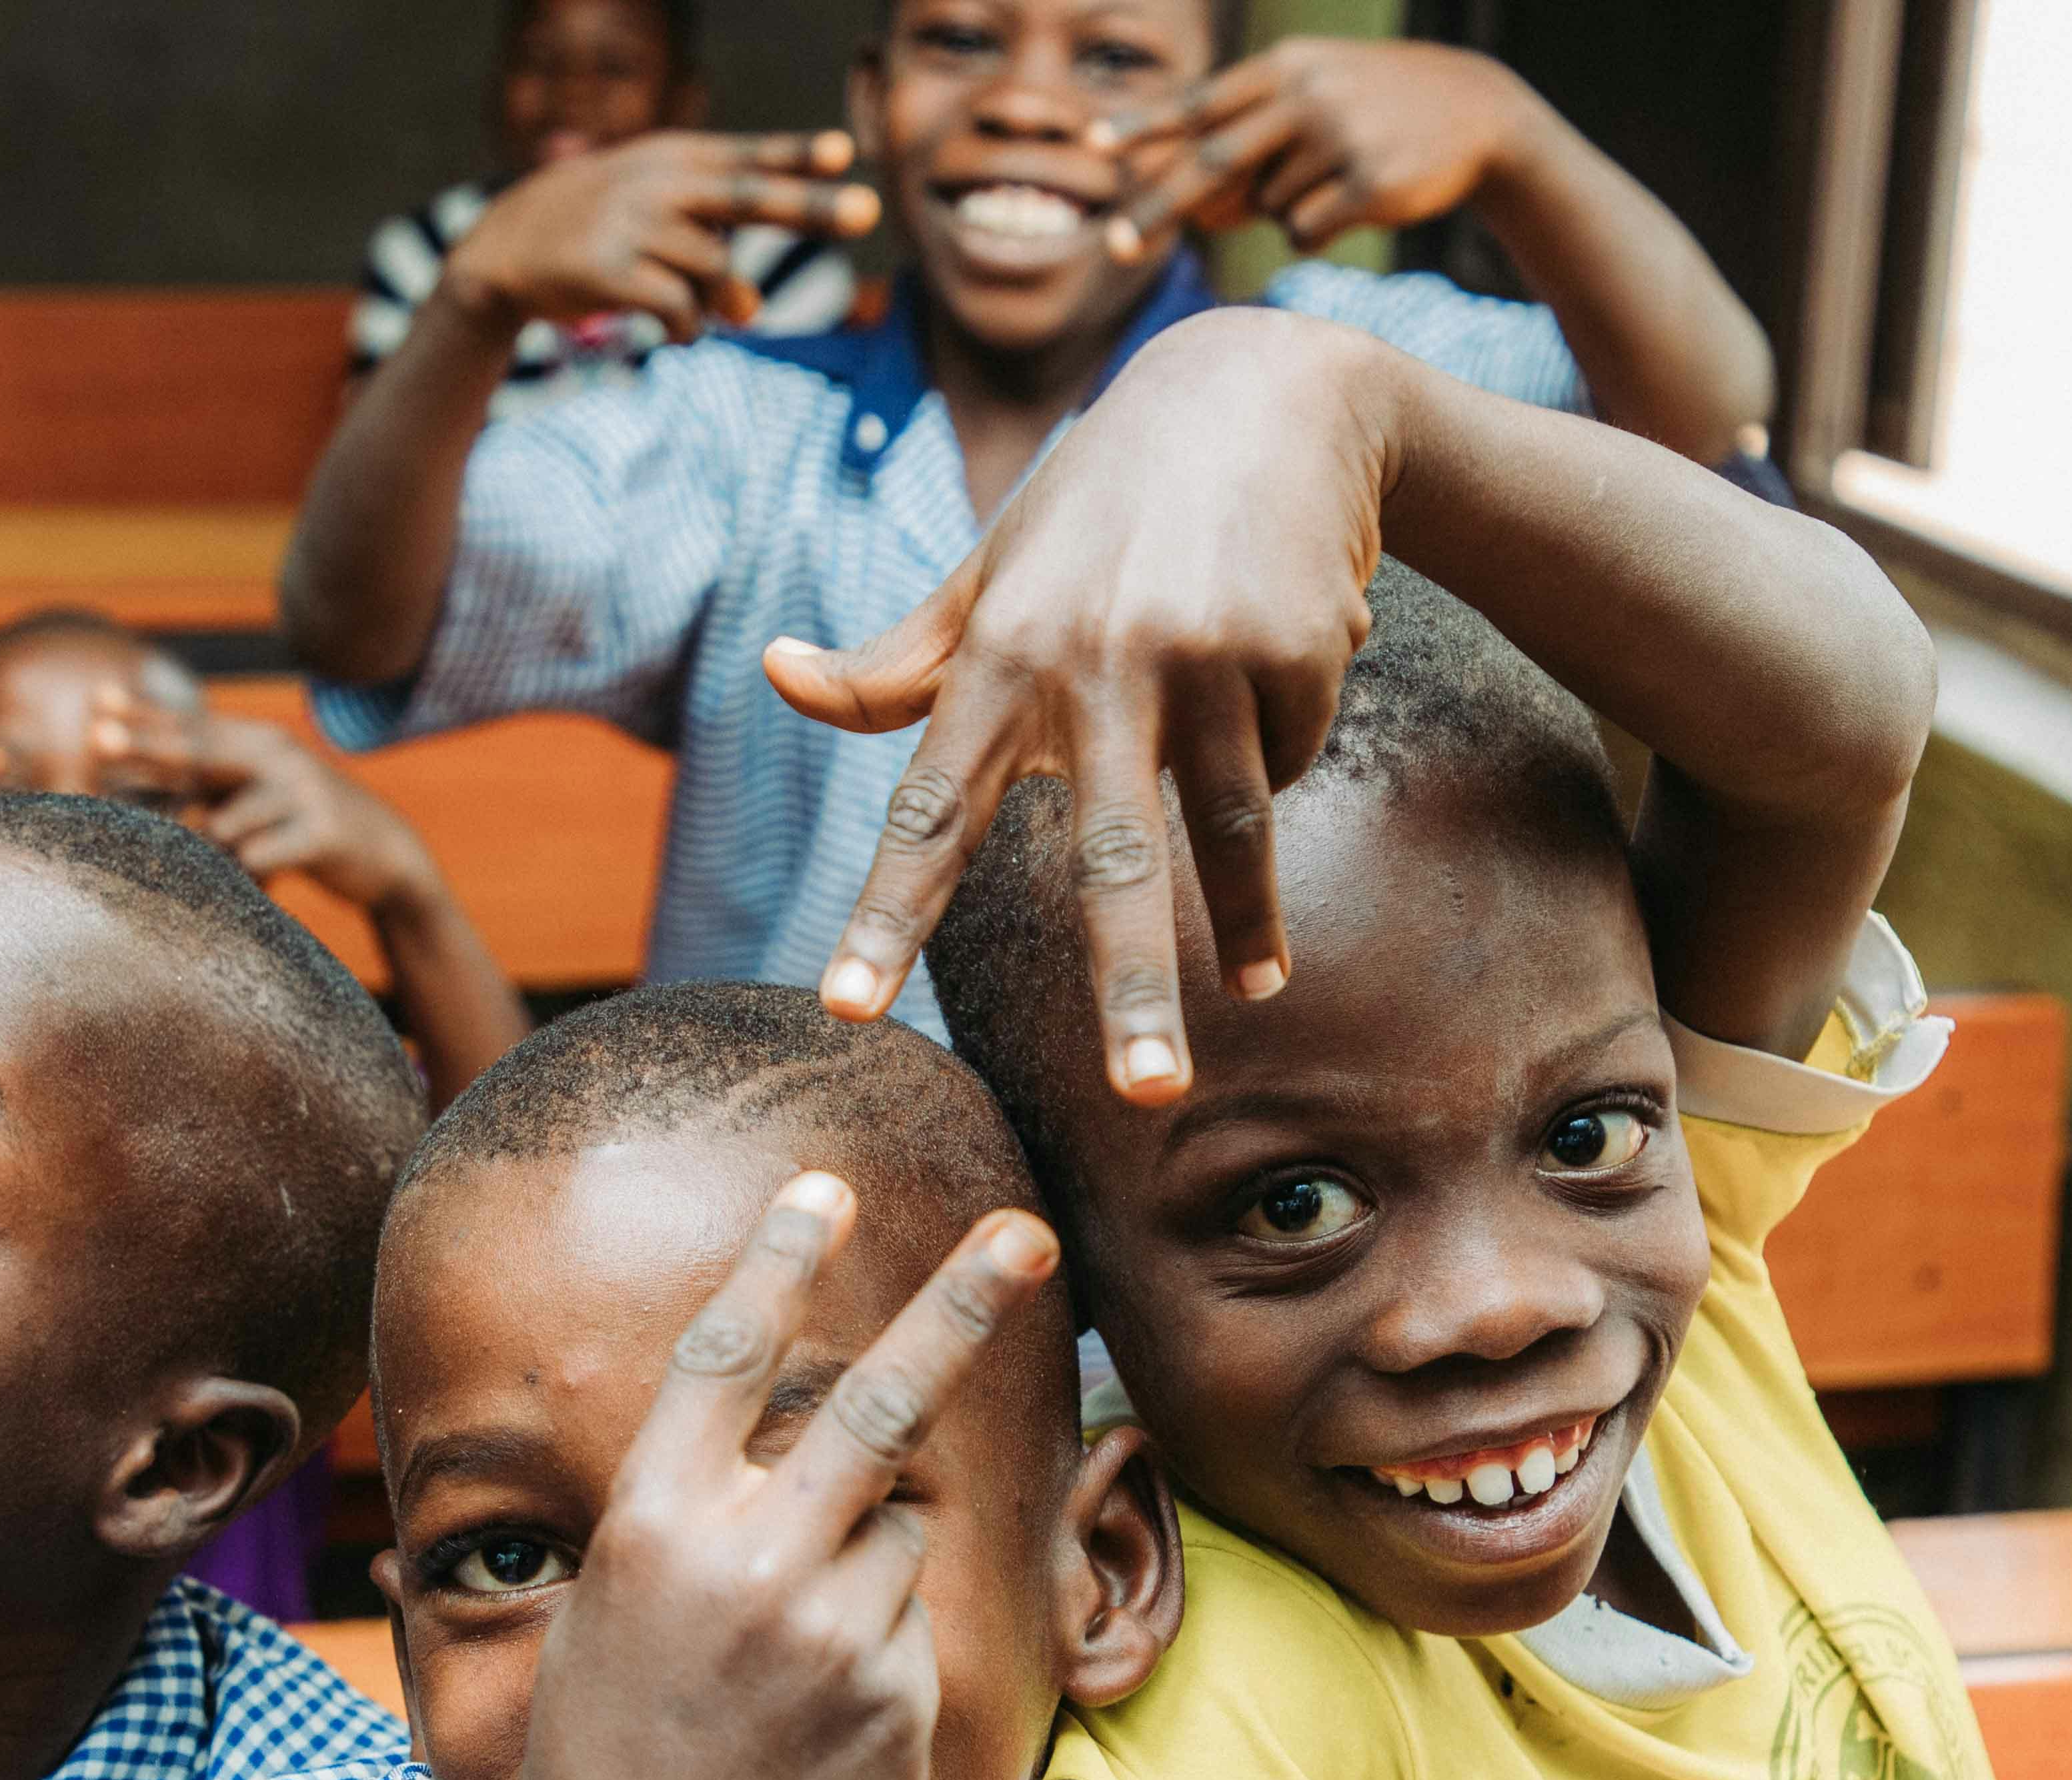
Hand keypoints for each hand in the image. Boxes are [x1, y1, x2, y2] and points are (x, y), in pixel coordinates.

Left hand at [93, 707, 446, 915]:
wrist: (385, 852)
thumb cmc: (301, 823)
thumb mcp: (258, 793)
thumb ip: (207, 783)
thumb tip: (132, 780)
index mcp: (258, 743)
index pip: (191, 726)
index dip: (144, 714)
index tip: (96, 701)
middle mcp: (278, 758)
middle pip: (200, 752)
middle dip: (146, 745)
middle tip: (95, 739)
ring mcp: (303, 793)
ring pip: (227, 820)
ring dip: (198, 846)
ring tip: (187, 868)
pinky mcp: (324, 834)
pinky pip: (264, 855)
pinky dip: (242, 873)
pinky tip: (240, 886)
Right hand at [440, 128, 876, 340]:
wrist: (508, 247)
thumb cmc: (603, 231)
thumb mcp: (659, 226)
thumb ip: (716, 261)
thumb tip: (752, 312)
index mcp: (675, 159)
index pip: (748, 158)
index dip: (797, 155)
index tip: (847, 152)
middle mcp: (658, 184)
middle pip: (748, 198)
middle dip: (809, 205)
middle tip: (866, 212)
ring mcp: (633, 224)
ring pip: (713, 272)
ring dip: (714, 301)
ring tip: (686, 305)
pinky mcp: (610, 270)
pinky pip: (678, 308)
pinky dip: (687, 328)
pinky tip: (676, 332)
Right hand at [498, 1174, 1058, 1779]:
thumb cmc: (608, 1757)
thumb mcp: (616, 1613)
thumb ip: (708, 1523)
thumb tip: (823, 1451)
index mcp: (653, 1522)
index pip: (727, 1352)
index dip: (779, 1260)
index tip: (827, 1184)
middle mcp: (749, 1560)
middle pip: (876, 1399)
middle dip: (962, 1305)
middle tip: (1031, 1234)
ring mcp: (833, 1632)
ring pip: (899, 1534)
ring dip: (866, 1564)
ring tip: (782, 1667)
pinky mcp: (898, 1700)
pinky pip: (909, 1628)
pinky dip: (877, 1654)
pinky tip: (808, 1733)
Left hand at [764, 308, 1402, 1098]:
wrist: (1265, 391)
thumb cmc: (1098, 503)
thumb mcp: (988, 570)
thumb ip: (893, 661)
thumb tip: (774, 673)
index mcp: (999, 653)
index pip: (928, 807)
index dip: (885, 912)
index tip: (847, 1007)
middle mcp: (1096, 659)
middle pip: (1112, 858)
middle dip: (1132, 984)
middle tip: (1146, 1096)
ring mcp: (1204, 653)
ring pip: (1230, 827)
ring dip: (1247, 922)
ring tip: (1257, 987)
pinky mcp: (1296, 645)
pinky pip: (1287, 756)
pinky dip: (1277, 744)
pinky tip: (1279, 674)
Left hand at [1094, 38, 1541, 262]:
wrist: (1476, 112)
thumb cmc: (1372, 112)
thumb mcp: (1310, 105)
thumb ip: (1249, 146)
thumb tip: (1193, 210)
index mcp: (1283, 68)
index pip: (1198, 102)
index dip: (1143, 126)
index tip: (1091, 146)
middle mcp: (1305, 96)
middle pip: (1212, 161)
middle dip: (1159, 209)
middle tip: (1113, 249)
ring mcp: (1338, 138)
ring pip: (1266, 206)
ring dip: (1280, 209)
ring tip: (1332, 176)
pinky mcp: (1369, 183)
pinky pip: (1304, 232)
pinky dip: (1312, 231)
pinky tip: (1351, 202)